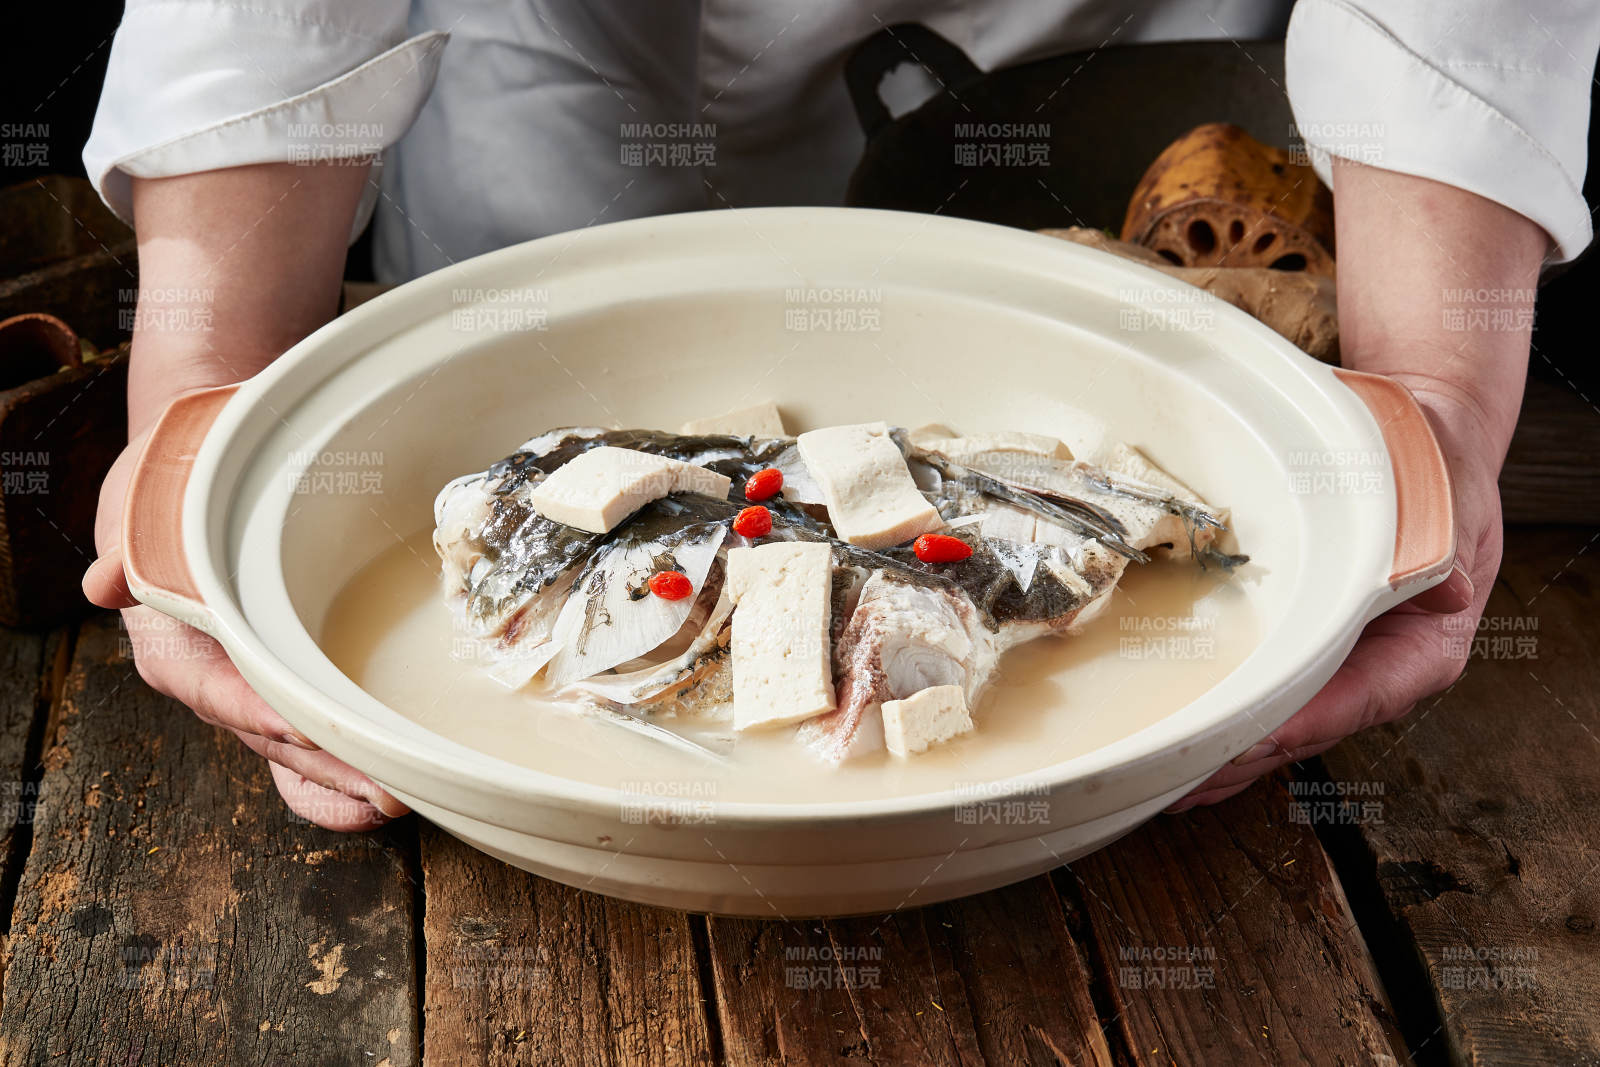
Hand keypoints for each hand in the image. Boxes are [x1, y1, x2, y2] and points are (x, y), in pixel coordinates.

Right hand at [84, 423, 408, 829]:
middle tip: (383, 788)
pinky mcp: (290, 696)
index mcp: (176, 650)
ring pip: (298, 756)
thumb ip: (128, 550)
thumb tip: (105, 582)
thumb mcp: (141, 511)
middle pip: (272, 736)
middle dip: (325, 767)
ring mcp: (258, 698)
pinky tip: (383, 797)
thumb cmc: (174, 504)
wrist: (200, 496)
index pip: (217, 690)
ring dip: (346, 783)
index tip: (297, 729)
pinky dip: (344, 776)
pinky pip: (313, 750)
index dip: (256, 712)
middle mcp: (218, 685)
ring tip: (397, 800)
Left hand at [1171, 384, 1497, 809]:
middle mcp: (1372, 667)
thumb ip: (1443, 543)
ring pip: (1273, 722)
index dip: (1304, 723)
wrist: (1406, 436)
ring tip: (1164, 783)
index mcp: (1422, 647)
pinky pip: (1250, 689)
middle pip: (1305, 725)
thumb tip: (1447, 587)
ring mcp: (1326, 662)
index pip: (1362, 697)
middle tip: (1185, 780)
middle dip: (1245, 756)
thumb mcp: (1448, 498)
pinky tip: (1170, 744)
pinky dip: (1214, 717)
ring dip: (1220, 754)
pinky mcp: (1287, 645)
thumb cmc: (1431, 469)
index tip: (1255, 742)